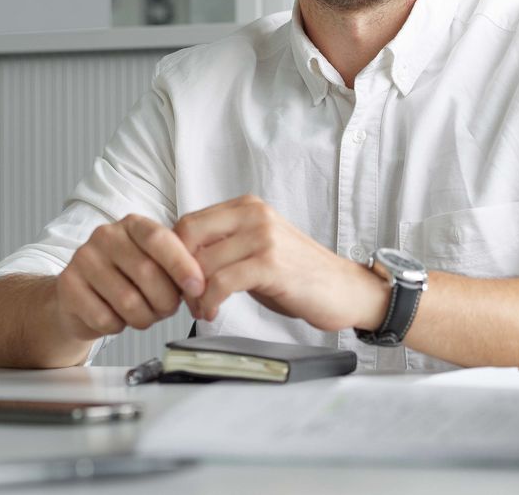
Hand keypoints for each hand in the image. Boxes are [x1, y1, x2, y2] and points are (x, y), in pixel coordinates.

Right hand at [54, 214, 204, 341]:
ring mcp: (83, 259)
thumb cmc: (126, 281)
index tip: (198, 288)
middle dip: (165, 301)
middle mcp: (105, 236)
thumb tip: (201, 287)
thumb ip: (176, 270)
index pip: (160, 239)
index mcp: (132, 225)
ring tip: (142, 315)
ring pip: (128, 301)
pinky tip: (115, 318)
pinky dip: (118, 327)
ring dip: (144, 318)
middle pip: (147, 272)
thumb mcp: (154, 266)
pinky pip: (106, 319)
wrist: (78, 297)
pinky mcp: (68, 286)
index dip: (182, 265)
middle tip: (166, 309)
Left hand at [174, 195, 384, 331]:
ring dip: (194, 293)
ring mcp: (263, 237)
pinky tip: (213, 312)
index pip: (188, 222)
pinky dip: (210, 301)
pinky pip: (222, 282)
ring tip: (201, 309)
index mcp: (246, 207)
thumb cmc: (298, 273)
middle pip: (188, 237)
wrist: (345, 289)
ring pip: (203, 262)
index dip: (174, 255)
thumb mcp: (256, 249)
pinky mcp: (270, 264)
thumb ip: (223, 247)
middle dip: (178, 272)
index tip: (177, 279)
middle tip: (184, 296)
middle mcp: (254, 215)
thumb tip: (180, 261)